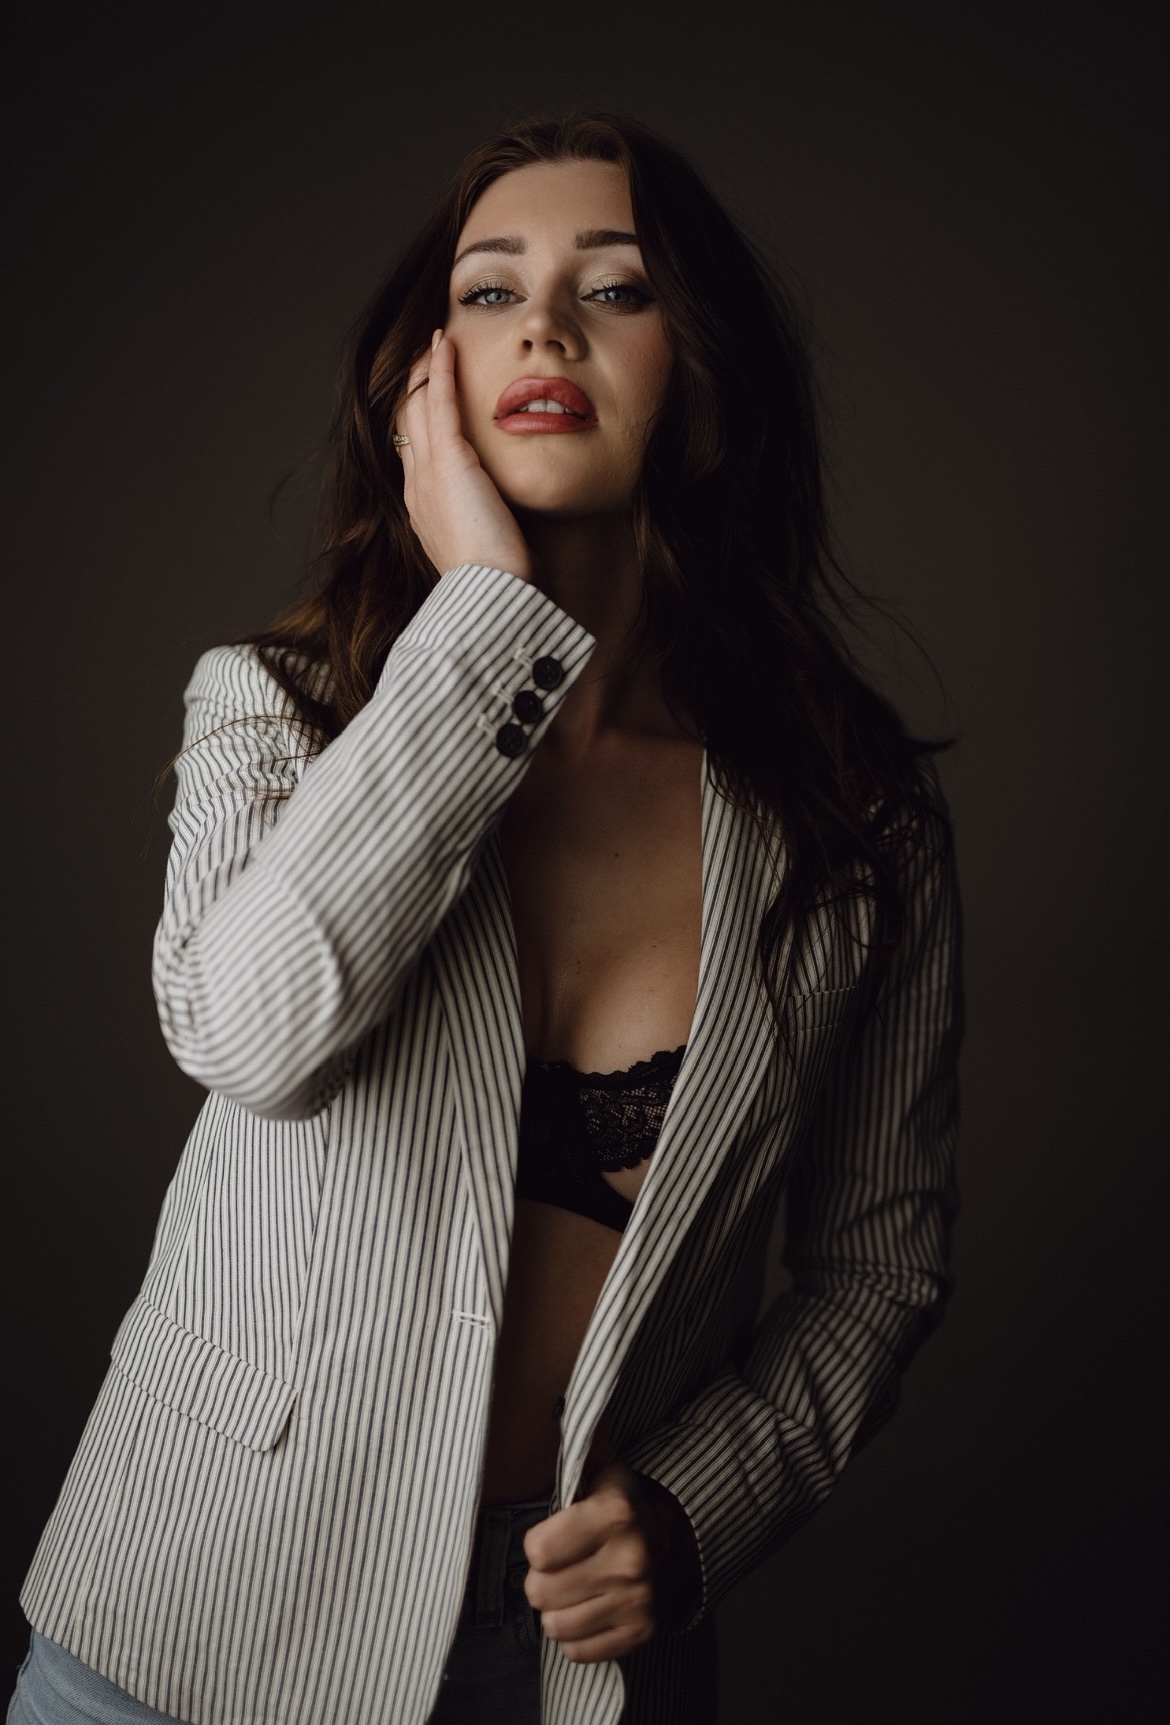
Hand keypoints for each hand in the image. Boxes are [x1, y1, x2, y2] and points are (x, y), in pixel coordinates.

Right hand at [395, 330, 532, 580]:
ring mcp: (428, 473)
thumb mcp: (490, 549)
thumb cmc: (498, 583)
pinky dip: (442, 369)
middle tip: (427, 357)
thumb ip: (491, 526)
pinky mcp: (449, 462)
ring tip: (435, 341)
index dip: (423, 420)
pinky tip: (444, 342)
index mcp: (424, 508)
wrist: (490, 595)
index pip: (417, 451)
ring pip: (419, 407)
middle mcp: (417, 486)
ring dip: (426, 370)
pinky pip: (440, 403)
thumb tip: (507, 524)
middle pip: (409, 423)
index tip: (433, 397)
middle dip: (417, 388)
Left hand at [523, 1462, 701, 1663]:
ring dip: (555, 1609)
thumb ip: (573, 1451)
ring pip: (555, 1626)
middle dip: (541, 1579)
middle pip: (540, 1592)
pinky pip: (577, 1652)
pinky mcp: (640, 1634)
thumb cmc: (621, 1506)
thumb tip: (548, 1414)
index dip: (537, 1544)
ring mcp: (638, 1602)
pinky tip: (586, 1609)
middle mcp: (630, 1561)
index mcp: (616, 1515)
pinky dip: (574, 1635)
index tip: (550, 1537)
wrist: (677, 1539)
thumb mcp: (601, 1471)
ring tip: (571, 1587)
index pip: (537, 1551)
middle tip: (557, 1567)